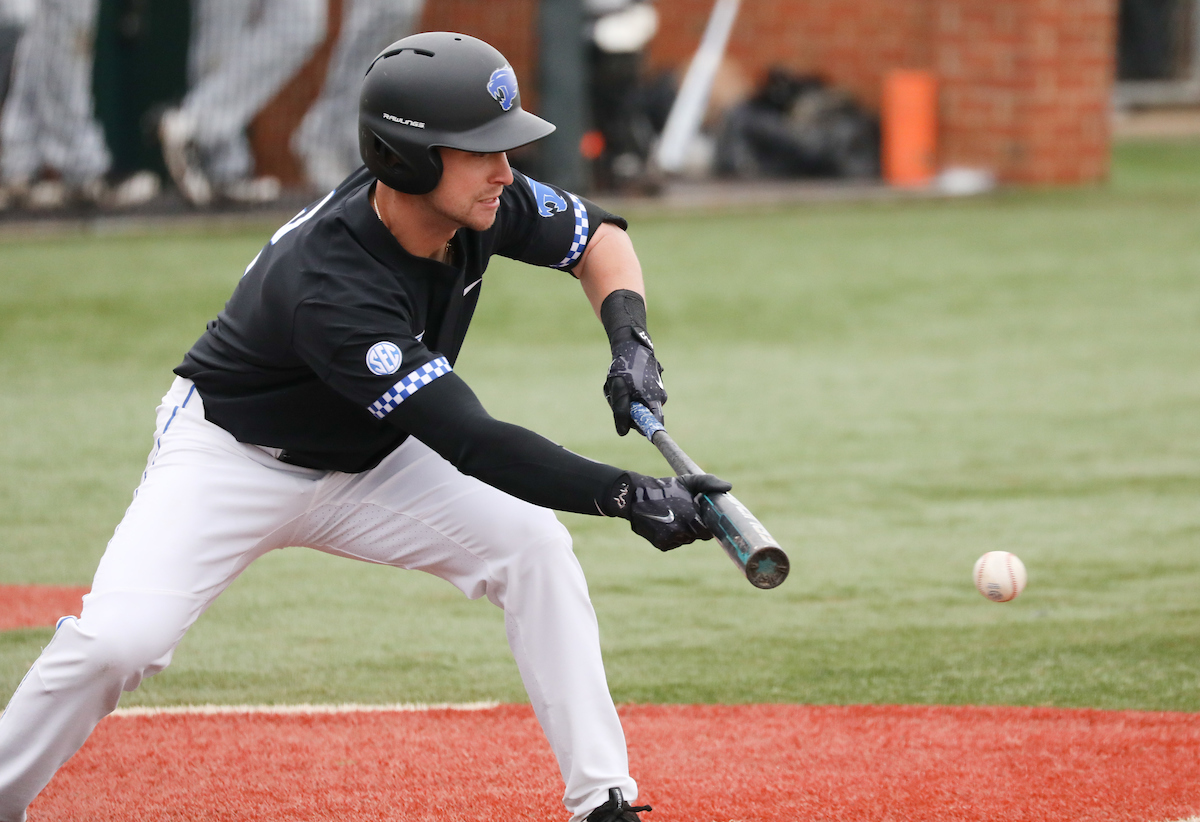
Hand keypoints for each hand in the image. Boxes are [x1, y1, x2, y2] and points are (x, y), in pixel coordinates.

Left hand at [603, 330, 666, 435]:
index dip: (648, 431)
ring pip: (640, 406)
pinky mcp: (653, 386)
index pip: (656, 424)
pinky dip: (631, 394)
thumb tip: (622, 432)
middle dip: (630, 412)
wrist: (632, 345)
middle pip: (644, 417)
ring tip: (620, 385)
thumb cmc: (624, 366)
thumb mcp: (618, 389)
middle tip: (617, 397)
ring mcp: (658, 391)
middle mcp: (660, 397)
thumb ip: (621, 411)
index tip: (641, 433)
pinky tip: (625, 381)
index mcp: (655, 399)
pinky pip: (641, 398)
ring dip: (629, 401)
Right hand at [605, 472, 732, 550]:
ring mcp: (670, 540)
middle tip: (686, 514)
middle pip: (696, 536)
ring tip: (674, 516)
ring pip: (685, 540)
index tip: (702, 517)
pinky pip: (674, 543)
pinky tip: (665, 523)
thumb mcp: (688, 481)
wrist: (634, 497)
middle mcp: (681, 532)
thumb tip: (729, 486)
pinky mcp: (662, 545)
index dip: (706, 525)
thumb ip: (709, 483)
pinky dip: (673, 536)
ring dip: (684, 532)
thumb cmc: (665, 488)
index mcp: (690, 518)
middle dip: (694, 527)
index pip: (707, 532)